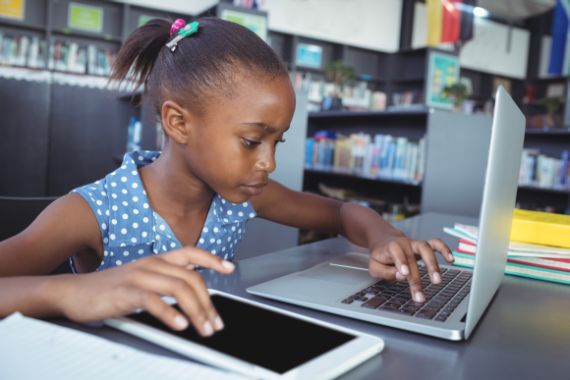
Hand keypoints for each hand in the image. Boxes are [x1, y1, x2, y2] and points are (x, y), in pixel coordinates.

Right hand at [53, 247, 234, 335]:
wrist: (73, 292)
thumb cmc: (109, 290)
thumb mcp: (142, 280)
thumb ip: (164, 281)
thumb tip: (189, 293)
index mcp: (156, 259)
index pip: (191, 253)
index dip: (212, 258)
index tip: (230, 267)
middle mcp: (151, 264)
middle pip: (191, 278)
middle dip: (208, 302)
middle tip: (215, 323)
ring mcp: (139, 276)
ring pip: (178, 288)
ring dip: (196, 310)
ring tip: (204, 328)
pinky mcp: (125, 291)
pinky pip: (153, 300)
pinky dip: (170, 313)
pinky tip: (180, 324)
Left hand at [368, 236, 453, 302]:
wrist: (383, 239)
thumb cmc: (380, 255)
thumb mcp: (374, 266)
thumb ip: (385, 272)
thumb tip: (401, 276)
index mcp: (390, 247)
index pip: (396, 253)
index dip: (401, 262)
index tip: (405, 274)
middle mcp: (404, 244)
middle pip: (412, 259)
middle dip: (417, 279)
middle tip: (420, 296)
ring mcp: (414, 244)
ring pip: (426, 248)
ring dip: (433, 264)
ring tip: (438, 280)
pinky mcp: (423, 245)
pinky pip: (435, 243)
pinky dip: (444, 249)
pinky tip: (451, 259)